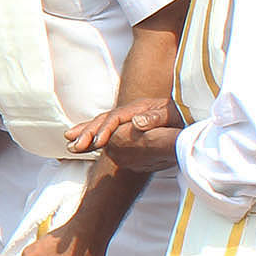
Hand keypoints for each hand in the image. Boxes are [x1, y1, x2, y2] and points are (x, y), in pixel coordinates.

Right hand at [66, 97, 184, 171]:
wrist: (185, 115)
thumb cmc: (180, 117)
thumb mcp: (172, 115)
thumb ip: (155, 118)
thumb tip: (137, 122)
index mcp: (138, 109)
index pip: (115, 118)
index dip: (105, 129)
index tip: (96, 142)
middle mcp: (128, 112)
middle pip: (103, 120)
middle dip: (87, 133)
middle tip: (74, 146)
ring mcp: (125, 118)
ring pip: (100, 124)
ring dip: (84, 134)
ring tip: (69, 145)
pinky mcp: (124, 126)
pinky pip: (103, 129)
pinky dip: (90, 135)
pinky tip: (80, 144)